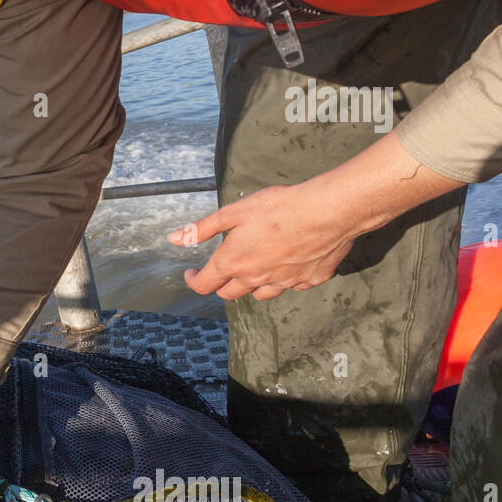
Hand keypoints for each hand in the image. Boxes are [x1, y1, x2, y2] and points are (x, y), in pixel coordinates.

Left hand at [167, 183, 356, 299]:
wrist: (328, 211)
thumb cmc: (279, 207)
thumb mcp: (233, 212)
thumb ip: (202, 229)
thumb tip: (174, 239)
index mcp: (234, 263)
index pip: (204, 285)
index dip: (193, 280)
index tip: (192, 272)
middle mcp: (257, 278)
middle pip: (230, 293)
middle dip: (221, 283)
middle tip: (222, 269)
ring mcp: (285, 282)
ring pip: (260, 294)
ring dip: (251, 285)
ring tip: (253, 268)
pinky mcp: (310, 280)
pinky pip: (292, 286)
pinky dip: (285, 279)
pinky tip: (287, 265)